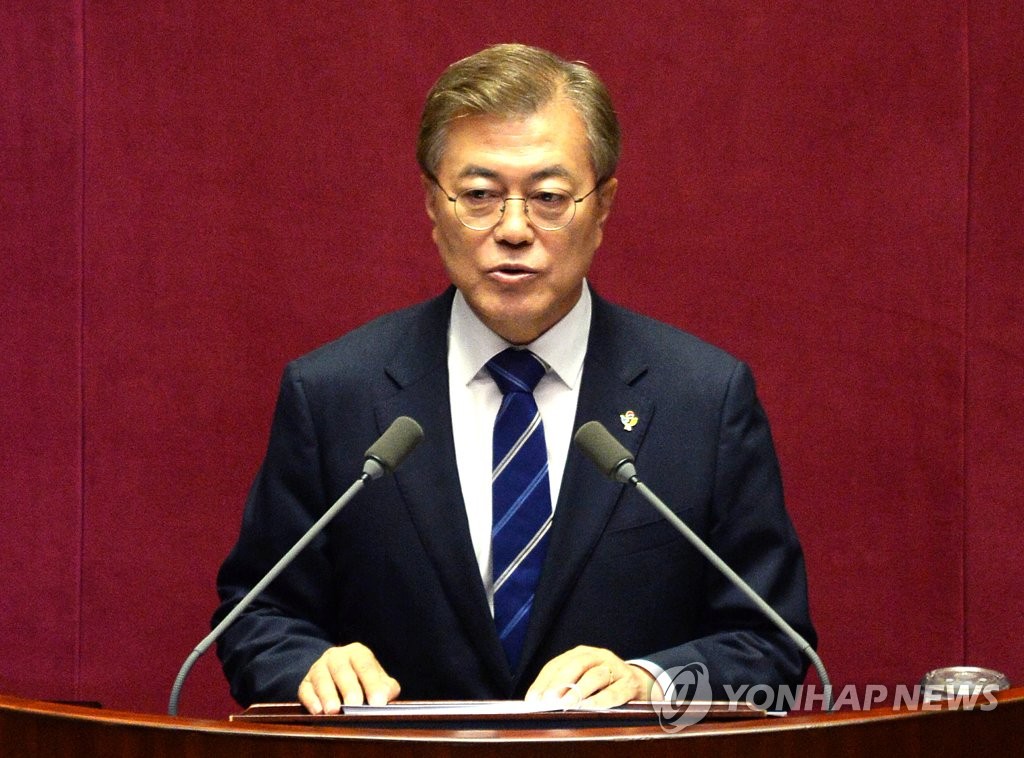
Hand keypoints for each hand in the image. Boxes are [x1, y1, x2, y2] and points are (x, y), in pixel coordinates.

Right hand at [297, 643, 400, 713]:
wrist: (337, 675)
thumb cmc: (362, 679)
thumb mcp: (377, 679)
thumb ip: (386, 687)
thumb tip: (386, 697)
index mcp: (358, 653)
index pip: (366, 666)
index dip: (372, 684)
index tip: (378, 702)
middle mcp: (337, 656)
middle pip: (342, 670)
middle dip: (349, 688)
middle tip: (354, 706)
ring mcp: (319, 668)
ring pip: (322, 678)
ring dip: (328, 695)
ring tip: (334, 711)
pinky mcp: (306, 682)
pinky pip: (306, 689)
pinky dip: (311, 700)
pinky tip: (318, 711)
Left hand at [525, 645, 664, 708]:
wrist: (640, 683)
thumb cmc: (605, 683)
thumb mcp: (584, 679)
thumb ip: (565, 686)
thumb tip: (539, 701)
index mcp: (582, 654)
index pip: (557, 664)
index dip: (544, 681)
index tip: (533, 698)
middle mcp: (598, 657)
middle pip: (576, 665)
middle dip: (560, 682)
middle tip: (548, 699)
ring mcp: (615, 668)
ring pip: (596, 676)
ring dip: (579, 690)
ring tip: (566, 703)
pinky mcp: (630, 684)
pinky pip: (614, 691)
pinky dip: (601, 700)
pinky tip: (589, 707)